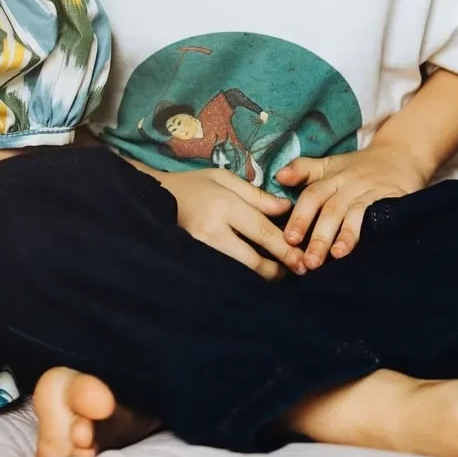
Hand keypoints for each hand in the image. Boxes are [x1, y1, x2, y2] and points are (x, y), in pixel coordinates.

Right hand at [149, 167, 306, 278]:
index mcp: (224, 204)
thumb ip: (255, 195)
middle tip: (297, 273)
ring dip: (262, 277)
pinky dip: (242, 277)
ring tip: (279, 276)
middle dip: (278, 270)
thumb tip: (285, 208)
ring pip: (240, 272)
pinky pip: (225, 274)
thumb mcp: (223, 178)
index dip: (285, 248)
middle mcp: (213, 230)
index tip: (303, 258)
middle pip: (253, 260)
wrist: (154, 198)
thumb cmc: (193, 185)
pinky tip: (254, 278)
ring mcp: (201, 250)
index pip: (262, 230)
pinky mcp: (194, 261)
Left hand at [276, 146, 430, 267]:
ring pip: (355, 214)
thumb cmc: (359, 166)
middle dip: (319, 236)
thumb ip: (304, 170)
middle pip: (331, 210)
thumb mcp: (330, 164)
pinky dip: (376, 229)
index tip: (289, 239)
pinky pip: (383, 214)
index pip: (312, 196)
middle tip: (309, 262)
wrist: (401, 154)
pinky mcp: (393, 197)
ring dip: (346, 235)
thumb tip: (278, 177)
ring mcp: (371, 191)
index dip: (300, 217)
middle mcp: (349, 184)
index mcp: (331, 177)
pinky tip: (372, 246)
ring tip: (337, 256)